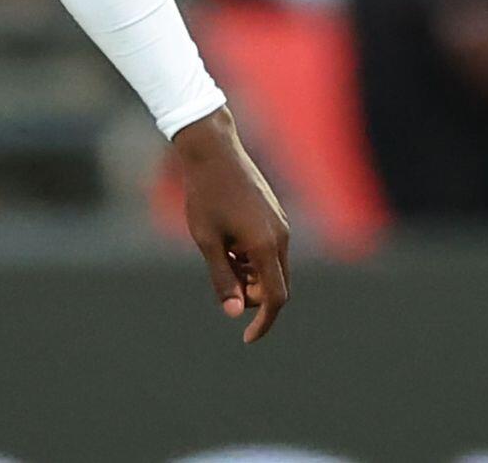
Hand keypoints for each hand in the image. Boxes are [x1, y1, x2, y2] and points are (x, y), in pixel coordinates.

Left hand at [175, 107, 290, 342]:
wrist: (213, 150)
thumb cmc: (205, 194)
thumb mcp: (206, 239)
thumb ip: (222, 278)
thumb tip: (235, 313)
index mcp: (266, 246)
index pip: (276, 299)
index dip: (263, 322)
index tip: (246, 338)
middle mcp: (282, 237)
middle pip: (275, 286)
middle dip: (251, 294)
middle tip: (220, 276)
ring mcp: (282, 225)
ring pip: (272, 268)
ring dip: (249, 274)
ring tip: (219, 251)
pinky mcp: (276, 216)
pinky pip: (270, 250)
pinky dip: (251, 258)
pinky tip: (228, 241)